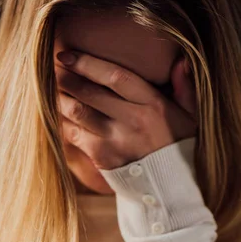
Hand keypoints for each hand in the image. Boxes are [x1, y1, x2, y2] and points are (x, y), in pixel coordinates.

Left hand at [55, 50, 196, 169]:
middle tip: (53, 69)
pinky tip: (55, 115)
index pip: (115, 76)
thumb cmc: (179, 146)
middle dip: (67, 78)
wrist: (171, 186)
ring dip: (60, 99)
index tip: (68, 55)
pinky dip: (62, 123)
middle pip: (90, 93)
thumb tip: (180, 61)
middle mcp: (132, 120)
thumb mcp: (190, 116)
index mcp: (153, 104)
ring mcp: (115, 140)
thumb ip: (184, 87)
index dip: (88, 63)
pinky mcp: (103, 158)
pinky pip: (75, 136)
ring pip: (78, 112)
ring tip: (50, 89)